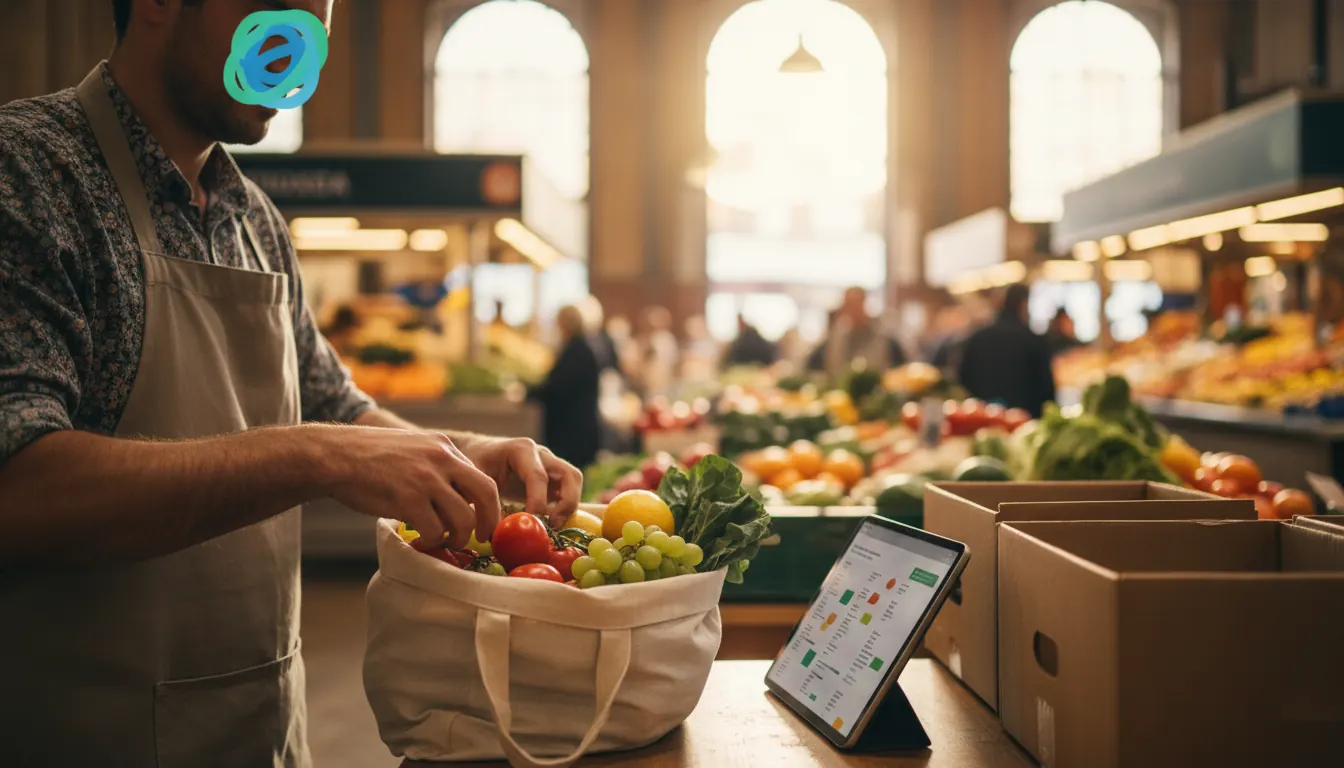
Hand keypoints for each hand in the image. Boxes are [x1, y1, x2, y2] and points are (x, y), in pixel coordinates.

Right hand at [319, 426, 500, 550]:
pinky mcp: (407, 498)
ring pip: (463, 517)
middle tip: (478, 538)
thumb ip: (437, 468)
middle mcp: (441, 459)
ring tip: (444, 542)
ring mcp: (425, 478)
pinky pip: (434, 529)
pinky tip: (421, 539)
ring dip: (458, 537)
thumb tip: (457, 500)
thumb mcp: (413, 449)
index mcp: (444, 447)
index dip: (489, 506)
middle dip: (487, 522)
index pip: (482, 479)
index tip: (484, 523)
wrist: (334, 456)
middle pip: (486, 494)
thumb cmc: (369, 458)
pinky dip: (432, 540)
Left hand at [458, 436, 582, 525]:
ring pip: (574, 481)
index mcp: (521, 450)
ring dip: (570, 505)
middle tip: (553, 526)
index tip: (530, 523)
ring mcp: (550, 464)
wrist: (480, 452)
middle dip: (567, 502)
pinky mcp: (553, 477)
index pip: (538, 476)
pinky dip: (565, 507)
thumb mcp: (473, 477)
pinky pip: (568, 490)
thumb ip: (482, 498)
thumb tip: (492, 530)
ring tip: (554, 526)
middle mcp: (541, 454)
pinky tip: (551, 524)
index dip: (538, 502)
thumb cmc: (475, 463)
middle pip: (569, 474)